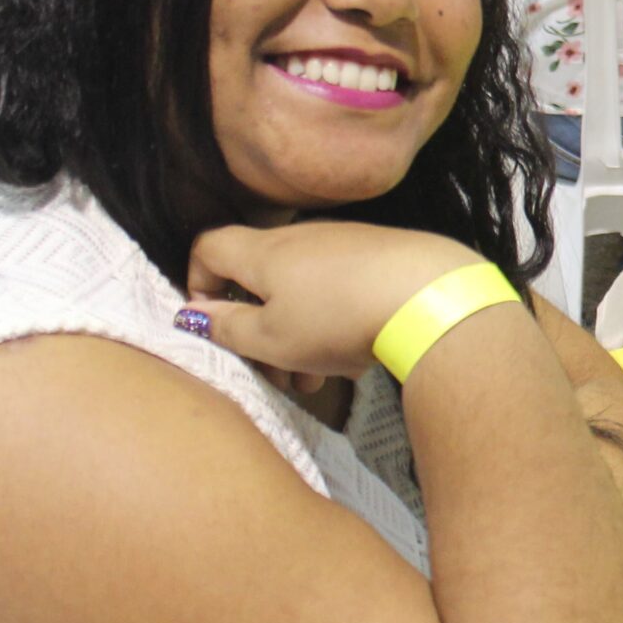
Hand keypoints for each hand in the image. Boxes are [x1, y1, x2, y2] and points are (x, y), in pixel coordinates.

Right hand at [182, 223, 487, 379]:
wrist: (429, 294)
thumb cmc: (336, 319)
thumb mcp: (270, 338)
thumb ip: (225, 327)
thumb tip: (194, 313)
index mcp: (263, 252)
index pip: (209, 247)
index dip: (198, 283)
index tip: (212, 324)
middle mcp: (300, 238)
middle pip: (261, 282)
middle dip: (260, 333)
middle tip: (274, 378)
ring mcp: (344, 245)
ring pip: (304, 295)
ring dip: (300, 340)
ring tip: (315, 384)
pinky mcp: (380, 258)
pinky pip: (341, 293)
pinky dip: (335, 326)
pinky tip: (354, 363)